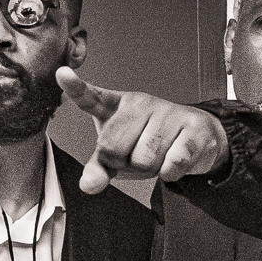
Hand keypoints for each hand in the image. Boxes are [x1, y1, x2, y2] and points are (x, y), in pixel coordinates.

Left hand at [56, 69, 230, 193]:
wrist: (198, 137)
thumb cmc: (151, 144)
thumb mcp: (119, 156)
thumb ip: (99, 168)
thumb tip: (89, 186)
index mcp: (116, 106)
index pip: (91, 97)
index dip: (75, 87)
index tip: (62, 74)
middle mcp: (140, 104)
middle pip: (113, 148)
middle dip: (124, 163)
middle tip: (137, 155)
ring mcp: (167, 112)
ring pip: (144, 159)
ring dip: (151, 169)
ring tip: (159, 156)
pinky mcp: (192, 127)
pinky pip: (172, 163)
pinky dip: (171, 172)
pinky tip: (175, 161)